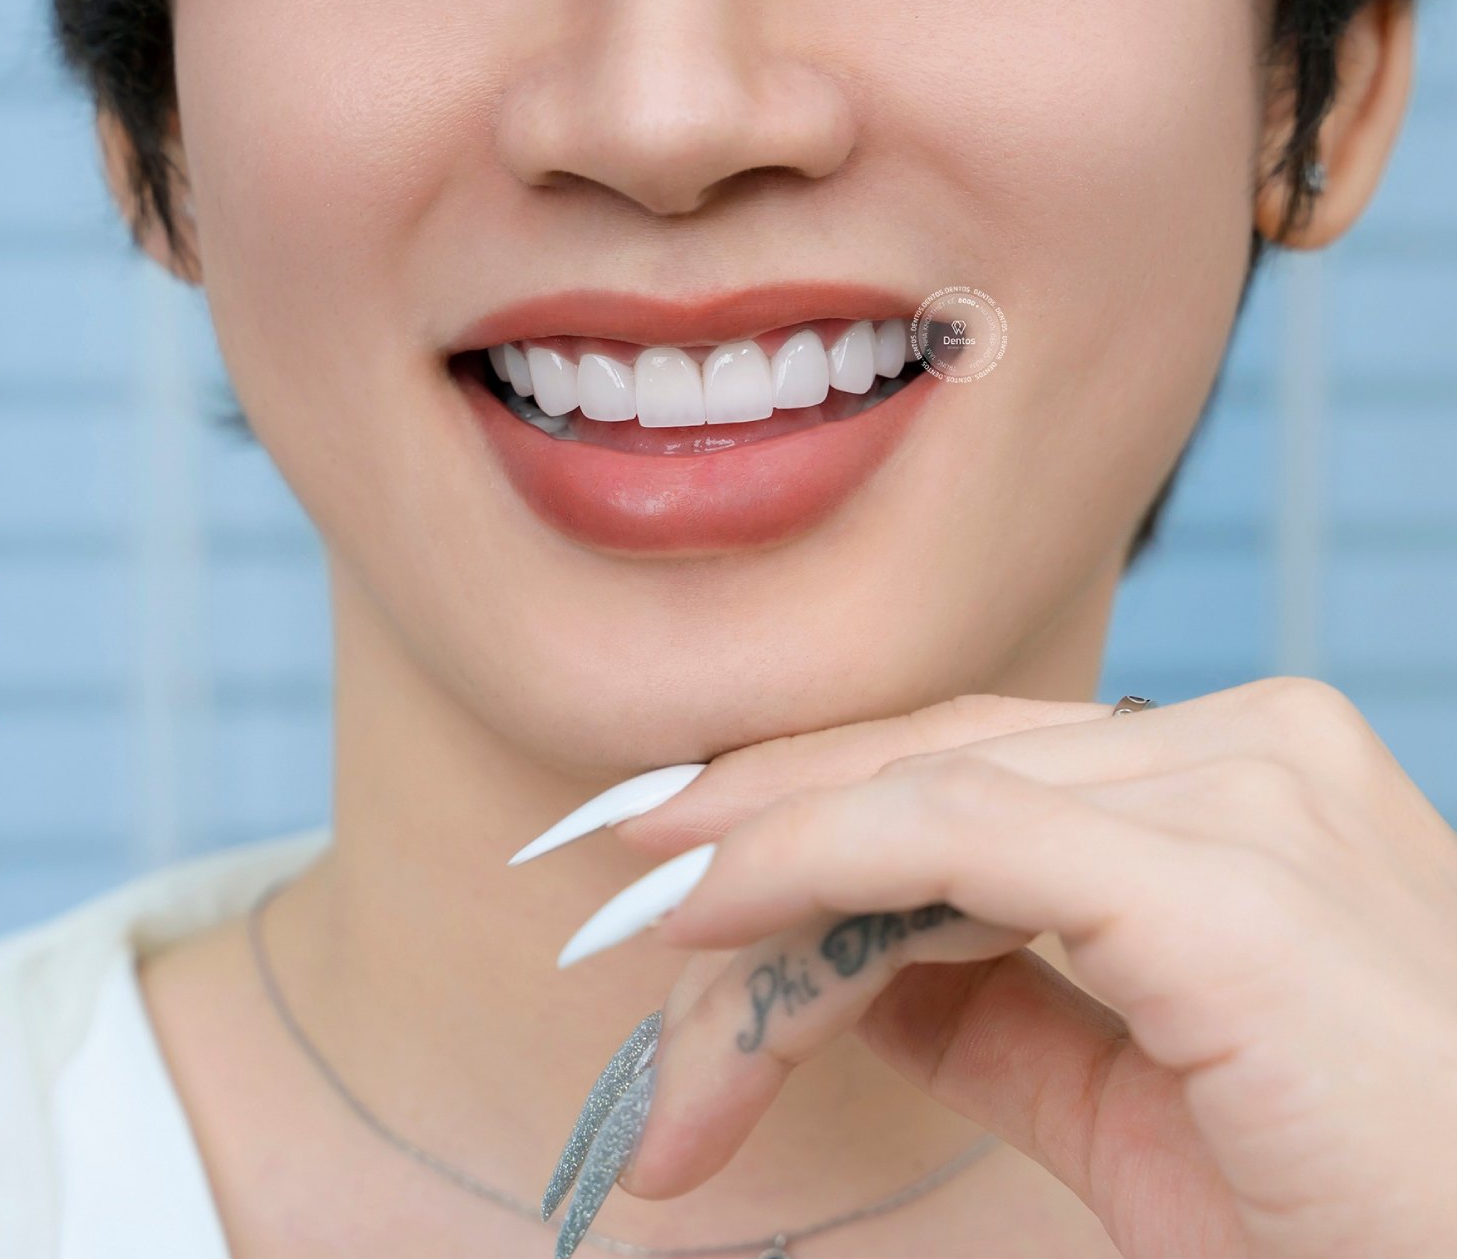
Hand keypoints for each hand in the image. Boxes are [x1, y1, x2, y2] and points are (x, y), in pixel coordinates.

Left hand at [531, 678, 1456, 1258]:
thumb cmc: (1349, 1211)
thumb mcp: (1131, 1100)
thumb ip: (995, 1008)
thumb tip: (846, 965)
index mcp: (1238, 780)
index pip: (974, 765)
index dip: (809, 801)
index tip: (676, 860)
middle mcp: (1247, 747)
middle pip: (931, 768)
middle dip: (754, 832)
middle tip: (607, 894)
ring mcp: (1245, 790)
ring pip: (921, 799)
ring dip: (759, 892)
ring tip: (639, 966)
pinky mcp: (1225, 878)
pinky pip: (959, 836)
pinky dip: (811, 863)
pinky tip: (705, 913)